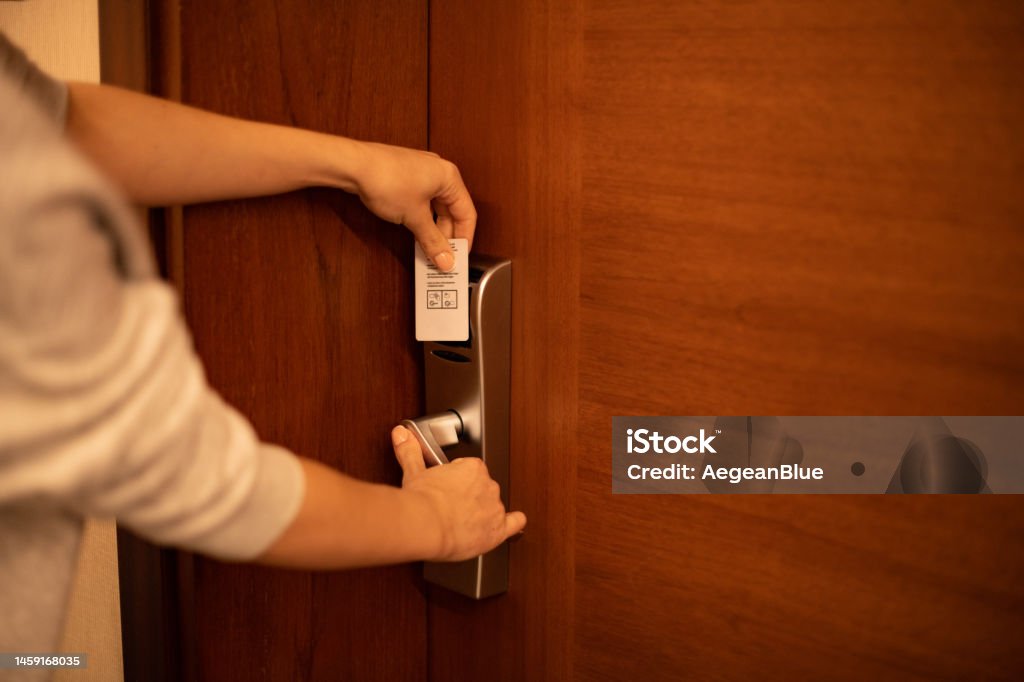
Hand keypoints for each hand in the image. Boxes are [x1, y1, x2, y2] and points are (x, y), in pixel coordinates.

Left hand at [355, 142, 476, 271]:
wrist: (353, 165)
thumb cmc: (387, 180)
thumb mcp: (414, 217)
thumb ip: (432, 241)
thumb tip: (445, 259)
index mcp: (449, 177)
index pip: (467, 212)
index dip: (465, 237)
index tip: (459, 257)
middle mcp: (438, 172)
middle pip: (451, 211)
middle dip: (447, 236)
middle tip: (442, 257)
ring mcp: (421, 173)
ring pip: (435, 208)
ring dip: (433, 230)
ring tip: (429, 249)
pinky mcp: (405, 177)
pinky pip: (421, 203)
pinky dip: (421, 220)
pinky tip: (416, 234)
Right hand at [391, 425, 525, 560]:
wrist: (426, 524)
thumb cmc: (422, 499)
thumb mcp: (414, 471)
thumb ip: (410, 451)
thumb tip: (401, 433)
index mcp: (472, 467)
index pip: (470, 471)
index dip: (457, 482)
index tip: (447, 489)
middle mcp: (488, 484)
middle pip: (482, 488)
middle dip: (469, 497)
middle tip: (450, 507)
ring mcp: (494, 507)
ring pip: (492, 506)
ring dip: (481, 512)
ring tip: (461, 522)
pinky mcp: (497, 529)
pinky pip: (514, 523)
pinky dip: (514, 522)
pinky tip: (510, 523)